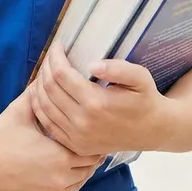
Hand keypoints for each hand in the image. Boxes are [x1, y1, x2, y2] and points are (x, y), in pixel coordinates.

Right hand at [0, 90, 104, 190]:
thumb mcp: (19, 111)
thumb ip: (37, 94)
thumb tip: (48, 77)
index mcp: (59, 157)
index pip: (89, 151)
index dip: (88, 141)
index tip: (83, 132)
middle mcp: (60, 181)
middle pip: (87, 170)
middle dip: (85, 157)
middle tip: (78, 144)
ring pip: (77, 186)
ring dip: (76, 173)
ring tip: (67, 158)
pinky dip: (63, 188)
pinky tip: (55, 174)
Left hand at [29, 43, 174, 157]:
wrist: (152, 131)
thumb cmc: (145, 99)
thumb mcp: (140, 78)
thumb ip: (118, 69)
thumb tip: (92, 65)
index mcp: (96, 103)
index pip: (61, 74)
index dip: (55, 56)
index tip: (58, 45)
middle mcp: (82, 122)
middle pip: (49, 88)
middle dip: (46, 66)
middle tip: (51, 55)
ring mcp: (77, 137)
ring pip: (43, 105)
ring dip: (39, 84)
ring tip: (46, 69)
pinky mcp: (75, 145)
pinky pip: (47, 123)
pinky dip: (39, 104)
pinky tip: (43, 91)